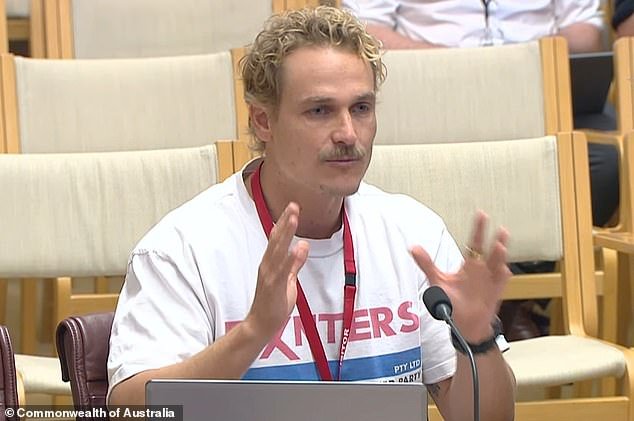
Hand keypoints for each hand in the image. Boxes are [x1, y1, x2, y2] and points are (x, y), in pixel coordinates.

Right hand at [246, 202, 309, 337]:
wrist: (260, 325)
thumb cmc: (273, 303)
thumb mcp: (288, 280)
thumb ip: (295, 263)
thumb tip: (303, 244)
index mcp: (270, 262)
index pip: (277, 238)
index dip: (284, 222)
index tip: (292, 207)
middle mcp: (267, 265)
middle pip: (276, 239)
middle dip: (285, 221)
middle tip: (293, 205)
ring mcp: (269, 275)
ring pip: (278, 250)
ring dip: (286, 233)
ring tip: (294, 218)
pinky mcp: (273, 286)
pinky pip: (283, 270)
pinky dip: (291, 258)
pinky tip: (299, 247)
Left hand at [411, 211, 510, 342]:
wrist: (464, 325)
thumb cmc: (453, 301)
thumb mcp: (438, 280)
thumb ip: (426, 263)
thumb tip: (413, 248)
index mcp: (469, 265)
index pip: (474, 242)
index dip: (478, 228)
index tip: (481, 214)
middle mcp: (482, 269)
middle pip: (489, 250)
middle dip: (493, 238)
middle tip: (497, 226)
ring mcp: (490, 280)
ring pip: (497, 264)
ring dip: (499, 256)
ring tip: (500, 246)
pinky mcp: (495, 293)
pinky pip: (500, 283)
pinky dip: (502, 277)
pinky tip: (503, 270)